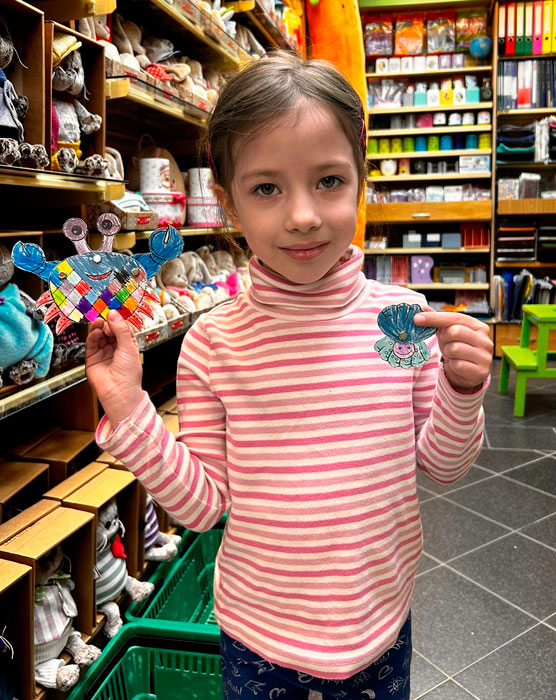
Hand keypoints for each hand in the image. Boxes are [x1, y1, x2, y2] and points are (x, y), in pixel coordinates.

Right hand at [85, 310, 142, 424]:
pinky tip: (96, 330)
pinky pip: (91, 343)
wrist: (119, 392)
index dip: (118, 320)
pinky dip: (93, 335)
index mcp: (127, 345)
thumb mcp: (128, 347)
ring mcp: (103, 352)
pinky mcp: (92, 358)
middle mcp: (115, 348)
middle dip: (108, 323)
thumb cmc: (129, 374)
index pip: (122, 328)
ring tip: (100, 322)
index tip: (114, 310)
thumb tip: (113, 314)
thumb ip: (120, 329)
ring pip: (99, 335)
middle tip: (107, 317)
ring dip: (99, 327)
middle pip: (109, 330)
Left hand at [414, 308, 492, 392]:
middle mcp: (485, 340)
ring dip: (448, 353)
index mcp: (479, 327)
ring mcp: (485, 356)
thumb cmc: (457, 349)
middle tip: (446, 343)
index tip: (416, 319)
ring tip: (453, 355)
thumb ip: (437, 320)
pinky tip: (457, 365)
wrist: (467, 373)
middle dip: (444, 338)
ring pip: (454, 349)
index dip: (434, 318)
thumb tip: (422, 307)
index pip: (455, 318)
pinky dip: (452, 365)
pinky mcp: (481, 372)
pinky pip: (457, 365)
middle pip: (454, 331)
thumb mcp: (447, 333)